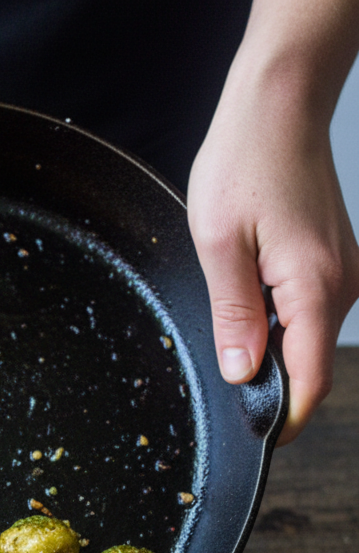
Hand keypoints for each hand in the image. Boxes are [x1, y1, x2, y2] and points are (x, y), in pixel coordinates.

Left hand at [188, 84, 358, 444]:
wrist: (281, 104)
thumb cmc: (246, 161)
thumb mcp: (219, 245)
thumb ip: (233, 316)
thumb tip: (242, 374)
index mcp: (315, 289)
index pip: (309, 384)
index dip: (281, 419)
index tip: (253, 437)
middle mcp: (341, 286)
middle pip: (311, 368)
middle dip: (272, 387)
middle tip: (227, 384)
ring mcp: (343, 274)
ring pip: (309, 341)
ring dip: (273, 351)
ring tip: (234, 326)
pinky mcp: (335, 262)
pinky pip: (310, 313)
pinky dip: (281, 323)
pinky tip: (250, 298)